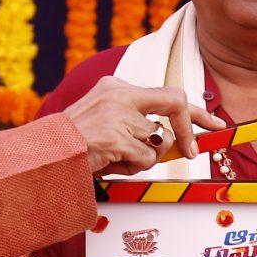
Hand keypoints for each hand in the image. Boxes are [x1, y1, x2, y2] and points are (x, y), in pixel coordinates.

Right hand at [63, 80, 226, 174]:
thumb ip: (136, 125)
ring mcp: (118, 115)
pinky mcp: (116, 137)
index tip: (214, 123)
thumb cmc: (73, 144)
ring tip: (115, 160)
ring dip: (143, 159)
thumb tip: (172, 141)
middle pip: (175, 104)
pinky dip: (132, 168)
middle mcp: (119, 95)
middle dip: (189, 128)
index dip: (195, 111)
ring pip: (158, 142)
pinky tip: (110, 165)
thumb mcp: (105, 123)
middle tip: (193, 151)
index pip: (167, 93)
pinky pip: (146, 159)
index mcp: (116, 88)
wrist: (43, 155)